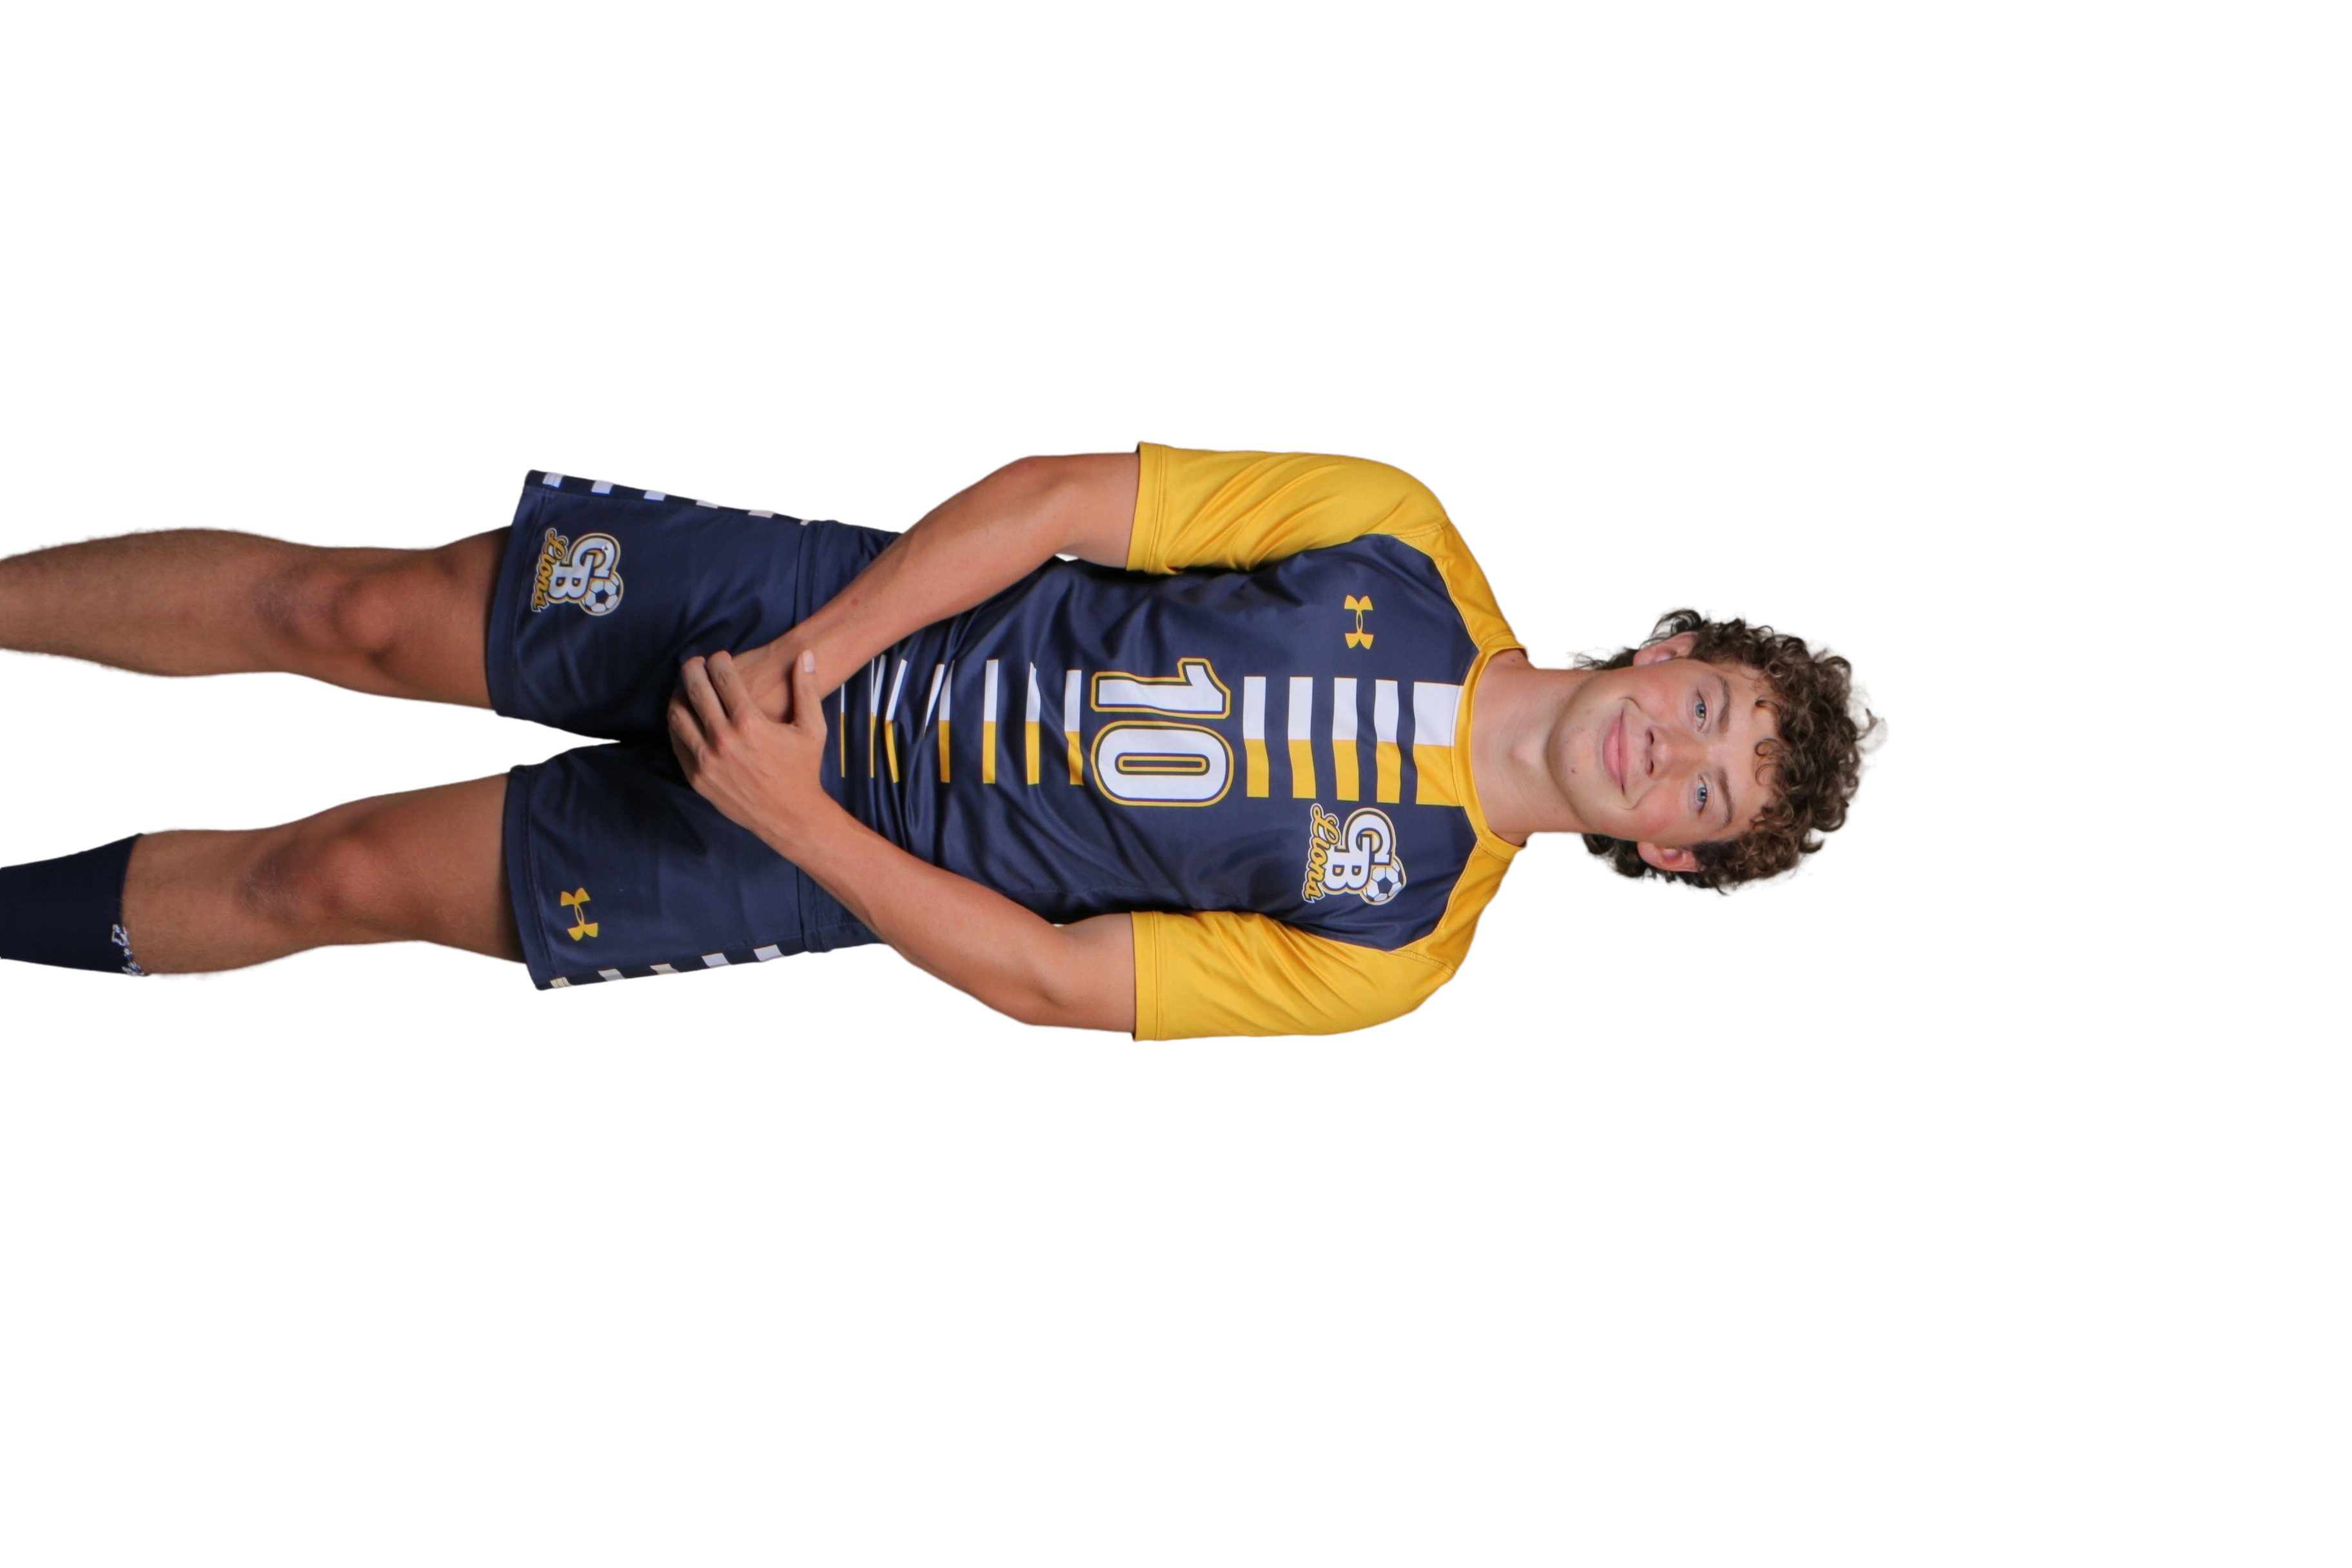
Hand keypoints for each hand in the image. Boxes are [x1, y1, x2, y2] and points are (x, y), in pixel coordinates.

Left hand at [667, 648, 835, 852]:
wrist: (790, 816)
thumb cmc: (802, 770)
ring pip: (678, 716)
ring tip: (685, 689)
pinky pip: (677, 743)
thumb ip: (807, 689)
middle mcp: (724, 739)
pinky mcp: (698, 777)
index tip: (719, 658)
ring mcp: (707, 760)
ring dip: (679, 696)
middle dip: (692, 670)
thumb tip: (807, 656)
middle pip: (695, 691)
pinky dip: (677, 725)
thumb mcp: (813, 728)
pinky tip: (685, 717)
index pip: (722, 678)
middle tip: (694, 663)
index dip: (718, 661)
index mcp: (750, 723)